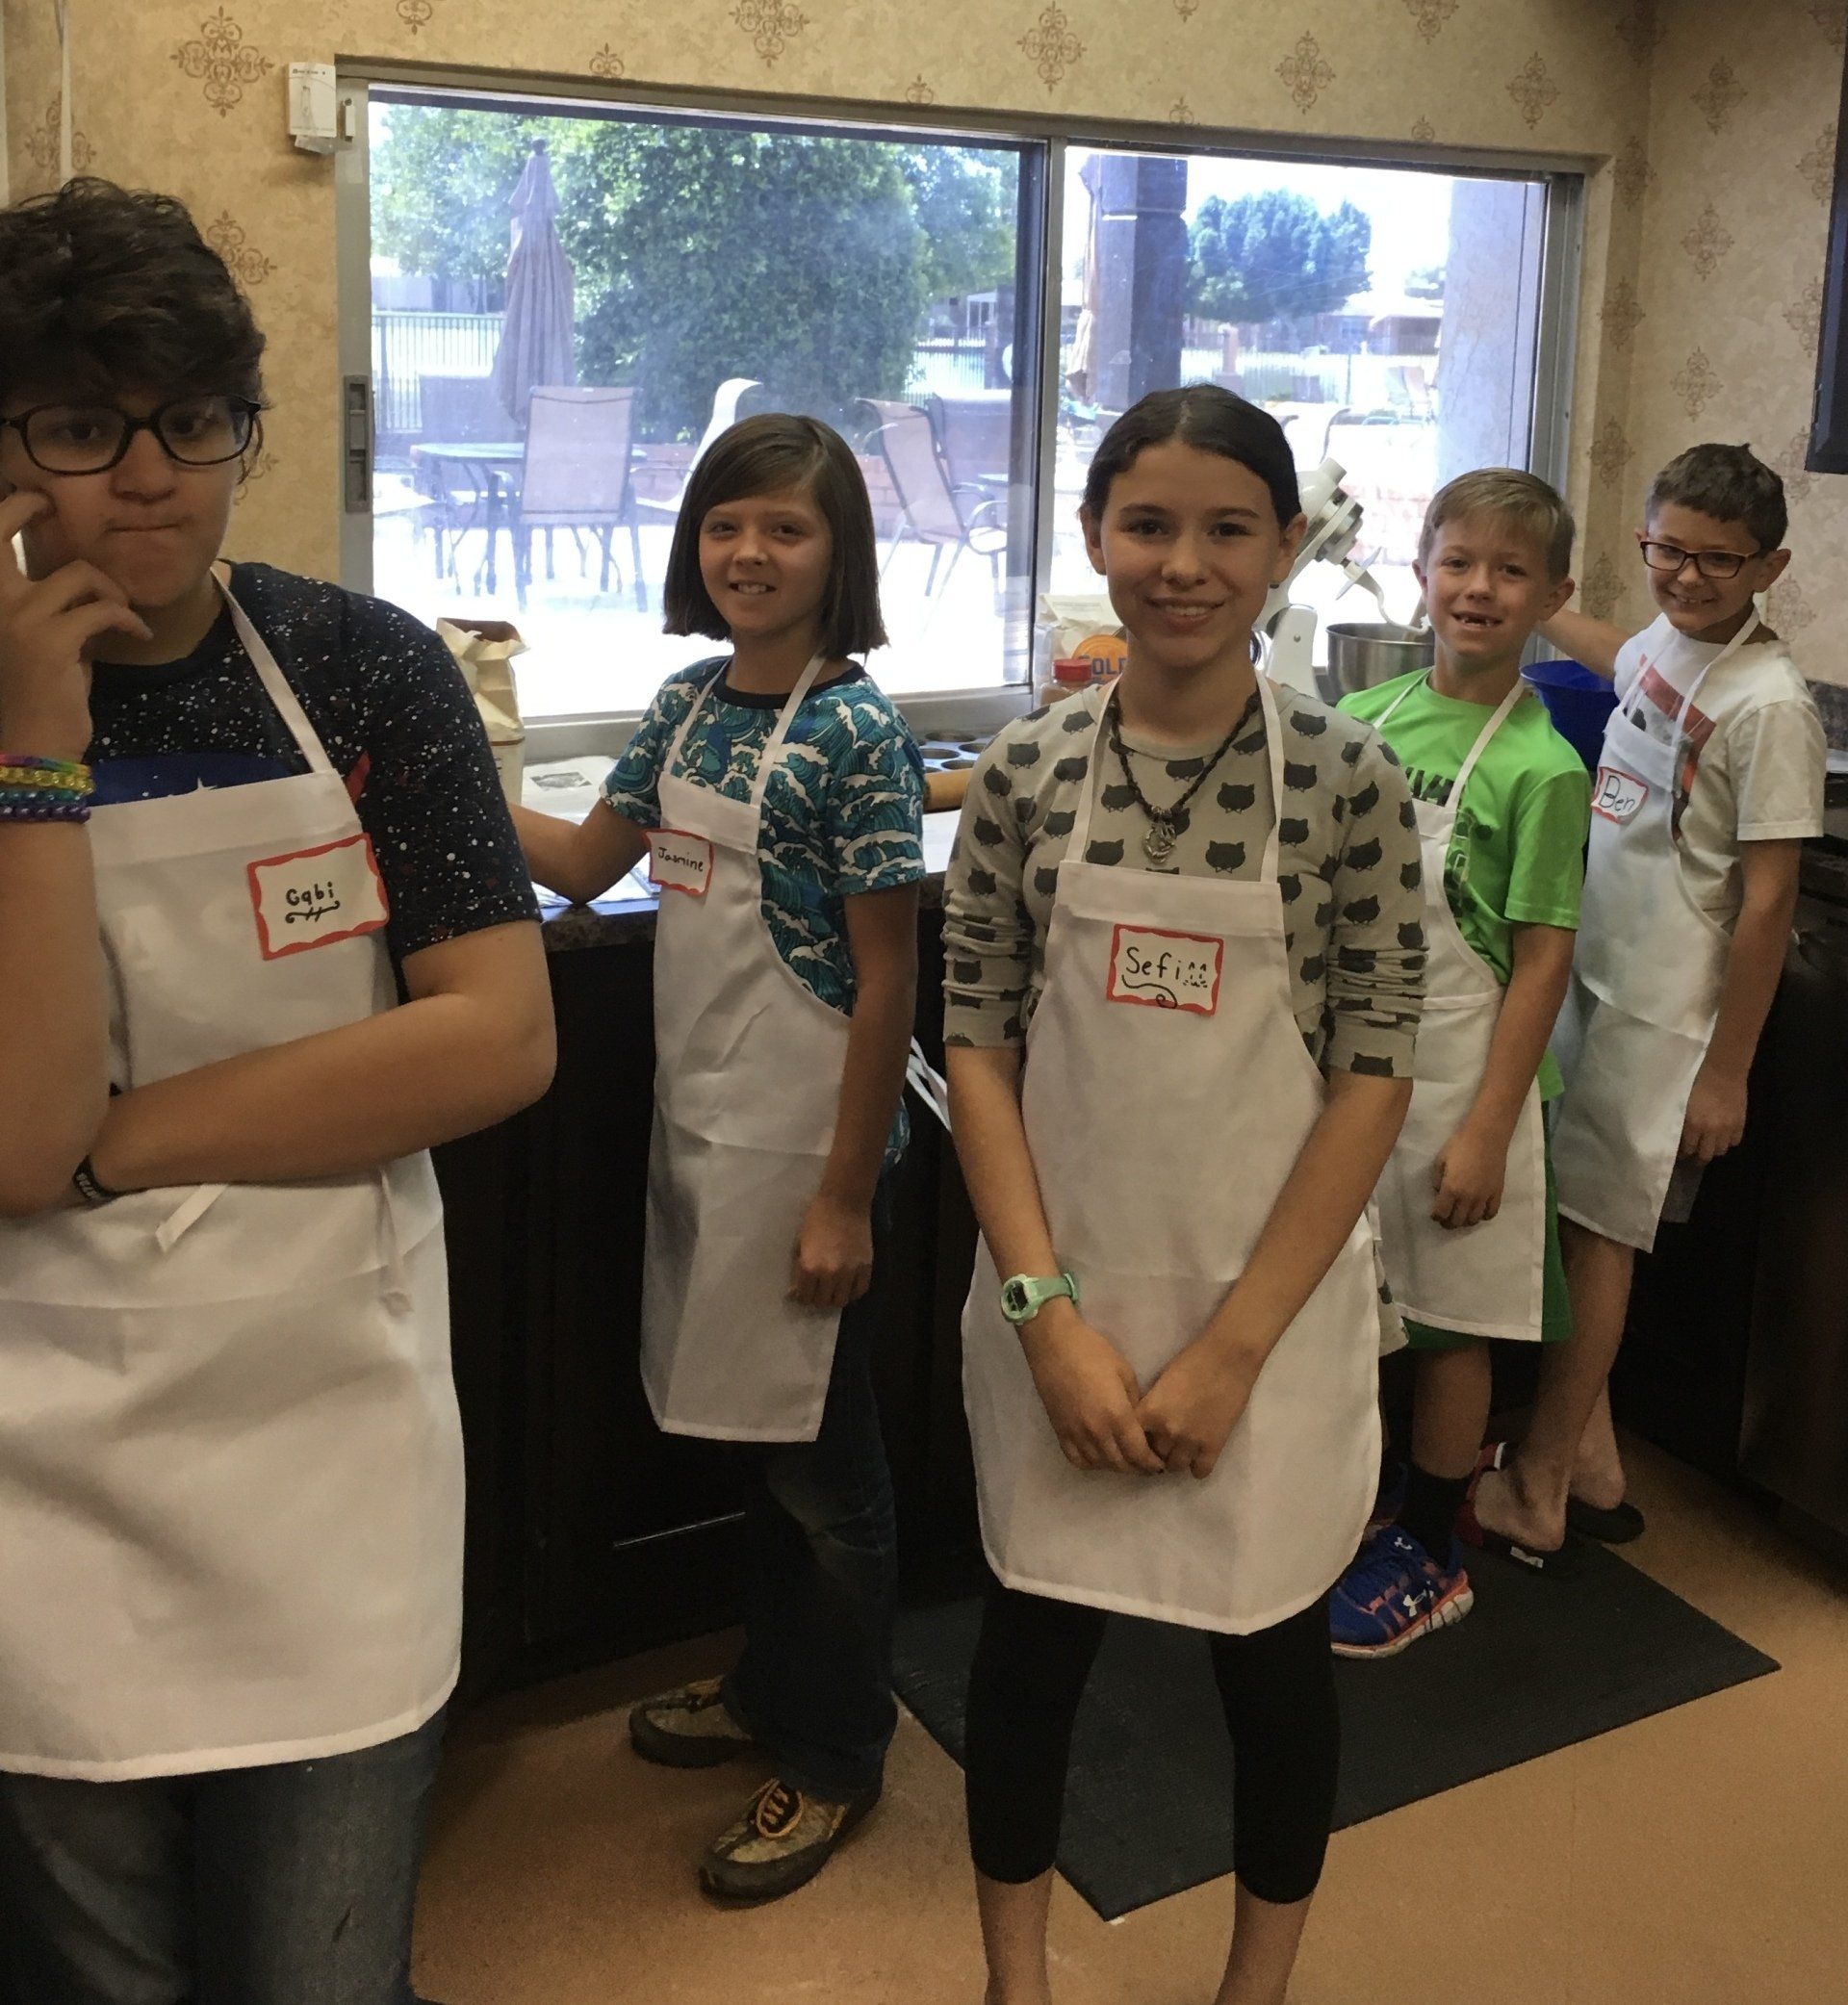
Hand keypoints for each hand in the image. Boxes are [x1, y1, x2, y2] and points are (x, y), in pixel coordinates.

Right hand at [0, 492, 149, 756]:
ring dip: (111, 590)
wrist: (32, 745)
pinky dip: (129, 618)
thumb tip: (87, 592)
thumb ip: (55, 612)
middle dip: (30, 509)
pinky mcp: (53, 638)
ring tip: (125, 613)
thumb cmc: (38, 698)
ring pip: (79, 574)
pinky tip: (140, 633)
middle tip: (54, 509)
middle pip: (1, 532)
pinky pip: (104, 609)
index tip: (37, 501)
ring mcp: (19, 617)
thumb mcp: (43, 645)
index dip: (9, 510)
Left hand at [788, 1190, 874, 1310]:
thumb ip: (798, 1269)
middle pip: (822, 1302)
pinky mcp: (865, 1267)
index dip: (802, 1296)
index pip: (804, 1296)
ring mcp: (850, 1272)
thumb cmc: (816, 1219)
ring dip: (834, 1297)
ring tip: (832, 1289)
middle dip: (817, 1298)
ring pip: (841, 1301)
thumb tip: (794, 1292)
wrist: (843, 1202)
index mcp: (809, 1267)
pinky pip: (860, 1291)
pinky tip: (847, 1286)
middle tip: (817, 1289)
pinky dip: (852, 1292)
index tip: (803, 1292)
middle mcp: (829, 1274)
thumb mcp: (800, 1244)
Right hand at [1019, 1302, 1165, 1474]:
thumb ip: (1135, 1403)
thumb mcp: (1125, 1372)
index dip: (1151, 1463)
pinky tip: (1100, 1457)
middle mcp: (1097, 1431)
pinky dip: (1092, 1464)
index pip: (1138, 1453)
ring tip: (1126, 1461)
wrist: (1053, 1344)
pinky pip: (1077, 1459)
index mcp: (1117, 1415)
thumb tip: (1140, 1424)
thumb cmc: (1093, 1351)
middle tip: (1147, 1465)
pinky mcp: (1060, 1431)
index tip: (1159, 1465)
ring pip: (1100, 1464)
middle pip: (1121, 1464)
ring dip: (1116, 1467)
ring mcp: (1076, 1433)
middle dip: (1137, 1468)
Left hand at [1135, 1336, 1258, 1478]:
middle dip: (1156, 1452)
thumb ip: (1151, 1408)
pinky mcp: (1214, 1446)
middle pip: (1153, 1457)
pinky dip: (1198, 1466)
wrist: (1228, 1357)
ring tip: (1181, 1449)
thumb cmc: (1192, 1361)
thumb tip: (1146, 1428)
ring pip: (1175, 1467)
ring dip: (1176, 1460)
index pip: (1132, 1442)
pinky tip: (1199, 1455)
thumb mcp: (1161, 1384)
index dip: (1135, 1443)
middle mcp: (1167, 1431)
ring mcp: (1191, 1441)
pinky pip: (1200, 1472)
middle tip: (1163, 1444)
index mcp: (1150, 1412)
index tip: (1140, 1443)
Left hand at [1430, 1118, 1509, 1229]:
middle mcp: (1468, 1197)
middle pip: (1458, 1220)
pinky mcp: (1497, 1193)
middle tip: (1446, 1220)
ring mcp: (1484, 1197)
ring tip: (1461, 1217)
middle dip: (1449, 1223)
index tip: (1435, 1216)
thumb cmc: (1460, 1145)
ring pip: (1474, 1220)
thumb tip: (1439, 1192)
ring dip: (1465, 1221)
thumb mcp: (1440, 1160)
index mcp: (1451, 1189)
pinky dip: (1484, 1216)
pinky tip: (1479, 1212)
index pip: (1442, 1213)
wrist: (1486, 1137)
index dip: (1436, 1217)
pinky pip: (1491, 1213)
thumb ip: (1437, 1180)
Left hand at [1680, 1058, 1746, 1161]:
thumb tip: (1677, 1135)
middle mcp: (1711, 1130)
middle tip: (1695, 1154)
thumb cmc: (1697, 1082)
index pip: (1688, 1149)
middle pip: (1706, 1155)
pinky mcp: (1740, 1123)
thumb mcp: (1682, 1103)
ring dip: (1714, 1149)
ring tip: (1709, 1144)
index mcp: (1693, 1124)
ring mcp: (1728, 1128)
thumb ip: (1682, 1121)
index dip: (1684, 1153)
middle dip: (1699, 1157)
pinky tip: (1723, 1136)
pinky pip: (1735, 1141)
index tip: (1681, 1154)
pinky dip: (1728, 1141)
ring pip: (1721, 1150)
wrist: (1723, 1071)